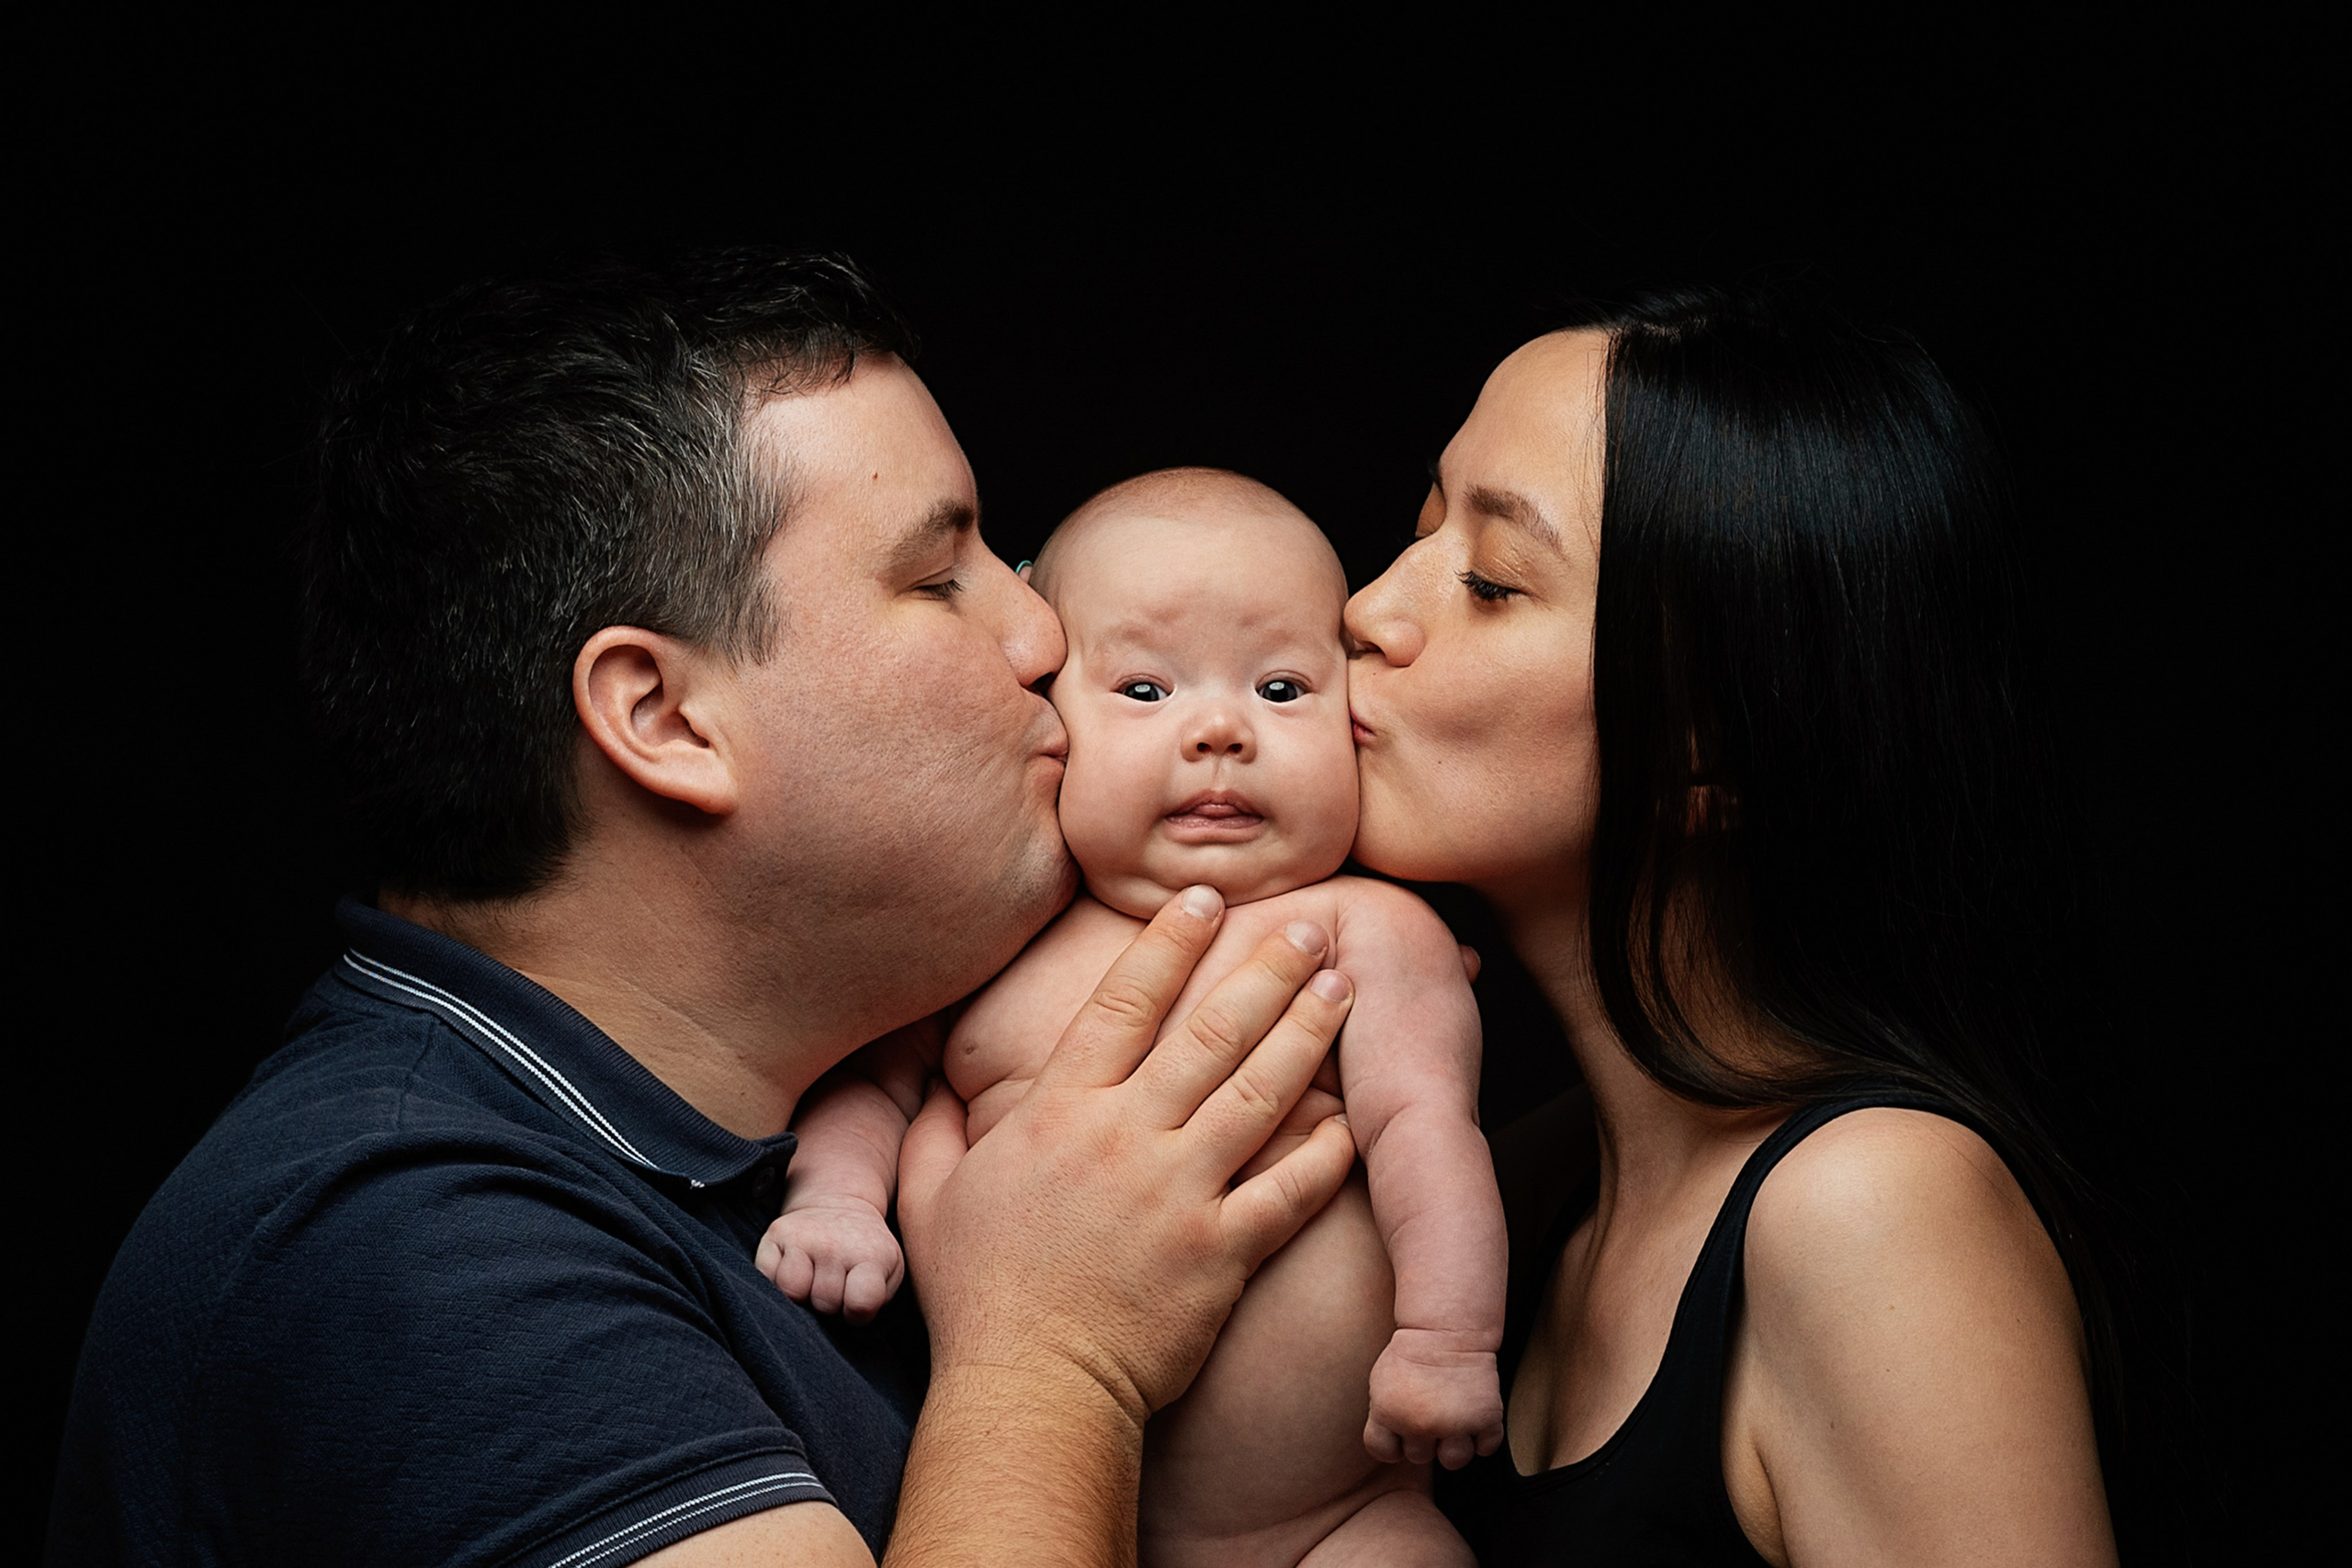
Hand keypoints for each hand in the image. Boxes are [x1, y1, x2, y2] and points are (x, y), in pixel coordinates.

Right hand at [756, 1198, 905, 1323]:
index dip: (856, 1314)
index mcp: (870, 1255)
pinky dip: (777, 1282)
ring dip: (801, 1295)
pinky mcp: (776, 1234)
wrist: (840, 1204)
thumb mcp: (888, 1271)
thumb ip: (877, 1299)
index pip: (860, 1305)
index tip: (856, 1301)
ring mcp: (803, 1237)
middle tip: (835, 1284)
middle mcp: (835, 1244)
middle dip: (829, 1304)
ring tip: (814, 1280)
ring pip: (792, 1292)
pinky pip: (767, 1278)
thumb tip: (850, 1317)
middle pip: (824, 1303)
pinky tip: (794, 1269)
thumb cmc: (865, 1251)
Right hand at [896, 885, 1359, 1425]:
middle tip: (1311, 925)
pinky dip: (1326, 1151)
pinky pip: (1289, 1190)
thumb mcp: (930, 1197)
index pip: (1124, 1002)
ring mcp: (1180, 1194)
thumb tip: (933, 1084)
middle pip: (1211, 1032)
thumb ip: (932, 1128)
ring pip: (1261, 1092)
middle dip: (1267, 969)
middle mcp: (1126, 1139)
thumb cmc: (977, 1298)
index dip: (1170, 943)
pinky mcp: (1222, 1253)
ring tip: (1344, 987)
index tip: (1208, 898)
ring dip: (1308, 1032)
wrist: (1031, 1391)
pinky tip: (1354, 1115)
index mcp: (1058, 1113)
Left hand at [1364, 1327, 1506, 1470]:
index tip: (1402, 1428)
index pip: (1384, 1452)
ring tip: (1454, 1420)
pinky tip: (1475, 1416)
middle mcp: (1420, 1424)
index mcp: (1388, 1414)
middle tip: (1431, 1412)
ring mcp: (1454, 1424)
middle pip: (1420, 1457)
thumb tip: (1392, 1447)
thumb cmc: (1411, 1355)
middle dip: (1424, 1438)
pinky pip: (1486, 1447)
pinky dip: (1484, 1437)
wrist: (1447, 1330)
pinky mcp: (1485, 1419)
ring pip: (1453, 1460)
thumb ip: (1382, 1418)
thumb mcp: (1380, 1384)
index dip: (1394, 1443)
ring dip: (1454, 1445)